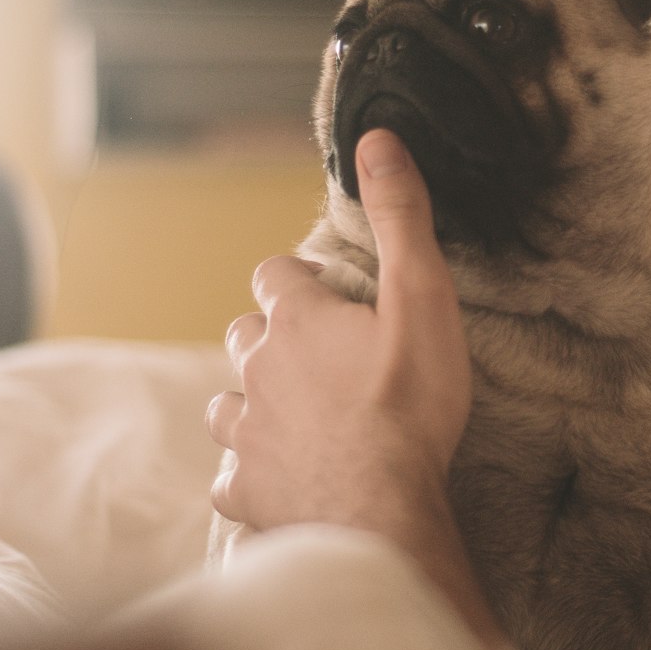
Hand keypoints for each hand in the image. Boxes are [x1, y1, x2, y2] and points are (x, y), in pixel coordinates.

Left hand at [207, 129, 470, 547]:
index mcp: (297, 319)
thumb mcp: (423, 296)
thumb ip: (400, 217)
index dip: (298, 280)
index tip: (325, 292)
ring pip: (227, 401)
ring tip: (289, 411)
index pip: (275, 275)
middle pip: (246, 334)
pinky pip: (229, 472)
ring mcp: (247, 431)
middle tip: (318, 354)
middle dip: (273, 336)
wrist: (385, 509)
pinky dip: (247, 468)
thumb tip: (375, 140)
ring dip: (252, 399)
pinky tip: (272, 473)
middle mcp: (258, 368)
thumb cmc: (411, 403)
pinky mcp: (246, 488)